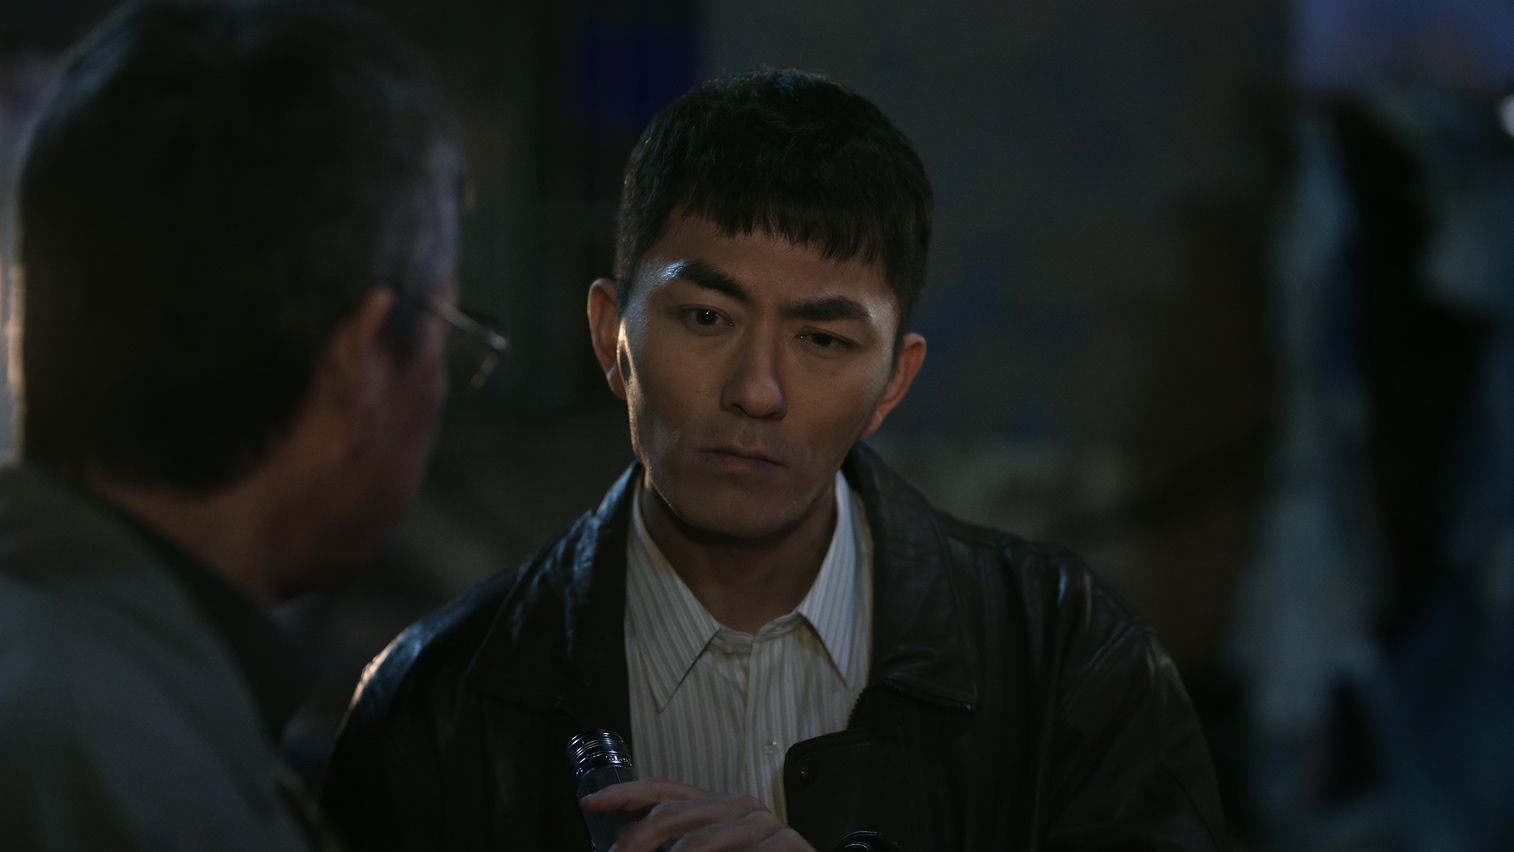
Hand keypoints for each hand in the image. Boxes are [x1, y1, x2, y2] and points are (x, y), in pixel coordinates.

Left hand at [580, 778, 815, 851]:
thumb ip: (681, 846)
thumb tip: (626, 846)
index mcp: (720, 808)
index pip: (667, 791)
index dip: (626, 794)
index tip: (589, 802)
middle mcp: (742, 808)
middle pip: (673, 813)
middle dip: (635, 840)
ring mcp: (765, 826)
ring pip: (697, 842)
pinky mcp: (786, 846)